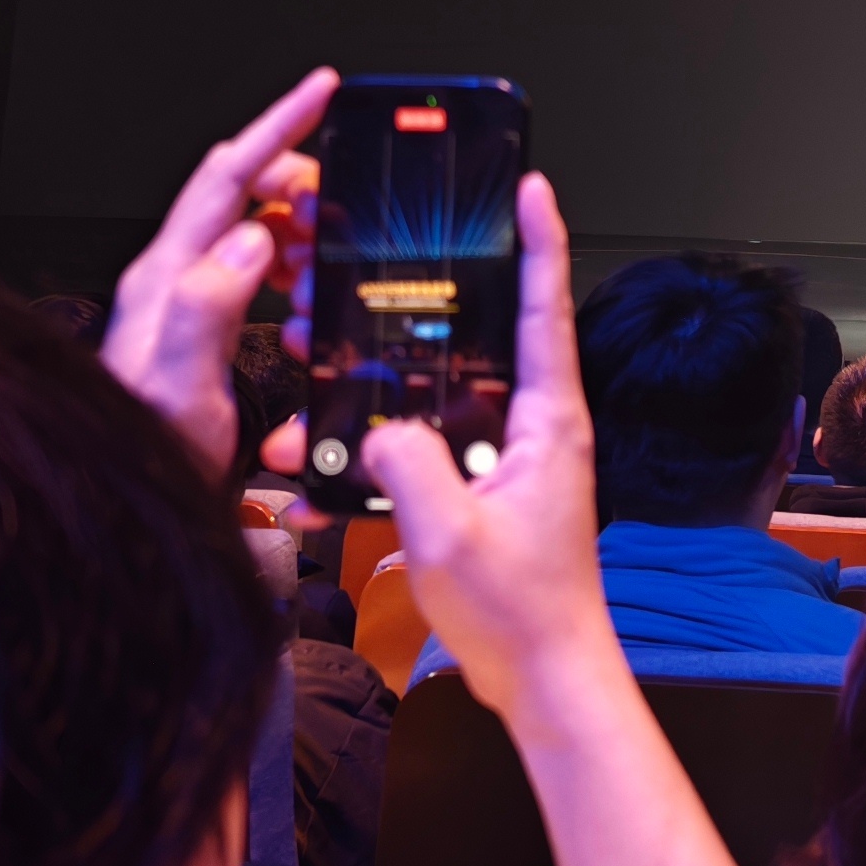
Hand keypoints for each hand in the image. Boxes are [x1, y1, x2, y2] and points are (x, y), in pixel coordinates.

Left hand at [103, 67, 329, 477]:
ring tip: (323, 256)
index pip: (227, 176)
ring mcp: (184, 295)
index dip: (278, 126)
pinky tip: (302, 291)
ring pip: (251, 223)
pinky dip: (289, 261)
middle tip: (343, 198)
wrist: (119, 501)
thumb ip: (208, 309)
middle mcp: (172, 277)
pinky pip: (252, 262)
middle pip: (240, 188)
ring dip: (297, 225)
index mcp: (168, 278)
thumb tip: (251, 238)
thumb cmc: (143, 454)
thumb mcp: (181, 389)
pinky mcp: (200, 318)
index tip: (320, 91)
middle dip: (299, 178)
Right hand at [363, 175, 616, 740]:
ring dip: (382, 399)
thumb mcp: (449, 536)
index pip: (545, 309)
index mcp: (548, 422)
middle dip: (422, 314)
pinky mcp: (485, 493)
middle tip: (371, 280)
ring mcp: (510, 461)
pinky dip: (382, 458)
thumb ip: (409, 466)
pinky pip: (428, 455)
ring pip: (440, 403)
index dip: (539, 242)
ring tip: (316, 395)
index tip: (529, 185)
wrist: (545, 679)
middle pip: (479, 343)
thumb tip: (380, 432)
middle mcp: (536, 429)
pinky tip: (325, 476)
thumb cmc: (521, 614)